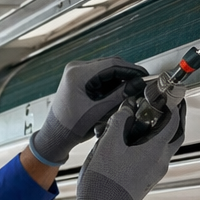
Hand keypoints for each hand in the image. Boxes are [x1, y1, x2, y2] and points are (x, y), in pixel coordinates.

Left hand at [27, 57, 146, 166]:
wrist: (55, 134)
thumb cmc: (72, 126)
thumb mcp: (99, 110)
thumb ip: (120, 94)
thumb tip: (138, 83)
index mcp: (78, 73)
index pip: (111, 64)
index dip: (131, 69)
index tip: (144, 75)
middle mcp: (76, 68)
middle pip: (109, 65)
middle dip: (126, 74)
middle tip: (142, 83)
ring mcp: (76, 72)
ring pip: (105, 70)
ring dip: (119, 79)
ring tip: (132, 89)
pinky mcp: (78, 78)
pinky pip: (99, 76)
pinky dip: (111, 83)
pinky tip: (120, 92)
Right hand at [71, 93, 185, 199]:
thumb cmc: (104, 181)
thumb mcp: (108, 144)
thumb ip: (119, 123)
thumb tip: (126, 110)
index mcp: (155, 151)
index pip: (173, 122)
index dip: (174, 106)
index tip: (173, 96)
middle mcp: (160, 162)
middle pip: (177, 135)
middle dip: (178, 118)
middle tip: (174, 106)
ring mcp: (155, 172)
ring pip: (168, 146)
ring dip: (166, 131)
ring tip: (156, 120)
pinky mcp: (148, 179)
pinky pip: (158, 157)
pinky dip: (156, 143)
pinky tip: (141, 139)